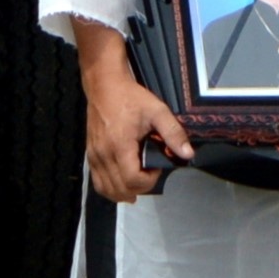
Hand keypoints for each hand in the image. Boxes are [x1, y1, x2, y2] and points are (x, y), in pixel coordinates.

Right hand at [75, 23, 190, 203]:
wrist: (104, 84)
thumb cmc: (130, 96)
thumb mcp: (157, 110)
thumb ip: (173, 133)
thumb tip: (188, 154)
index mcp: (120, 145)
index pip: (133, 180)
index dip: (149, 180)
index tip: (156, 166)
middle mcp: (104, 154)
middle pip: (120, 189)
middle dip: (140, 188)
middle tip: (150, 173)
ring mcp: (94, 155)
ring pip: (106, 189)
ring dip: (124, 192)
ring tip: (138, 183)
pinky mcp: (90, 154)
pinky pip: (97, 181)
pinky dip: (109, 188)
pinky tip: (122, 185)